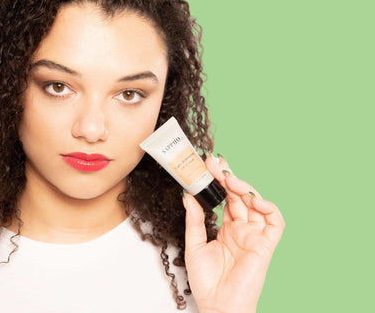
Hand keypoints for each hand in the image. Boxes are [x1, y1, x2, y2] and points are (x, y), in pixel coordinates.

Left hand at [183, 154, 284, 312]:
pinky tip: (253, 198)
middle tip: (215, 163)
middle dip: (229, 178)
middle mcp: (242, 229)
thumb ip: (194, 219)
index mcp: (227, 229)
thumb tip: (188, 195)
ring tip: (228, 178)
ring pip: (256, 204)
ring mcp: (254, 236)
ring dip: (244, 188)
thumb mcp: (194, 244)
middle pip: (240, 197)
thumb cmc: (207, 281)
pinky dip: (268, 207)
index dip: (219, 182)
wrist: (217, 305)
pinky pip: (274, 222)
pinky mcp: (265, 245)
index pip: (226, 199)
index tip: (208, 165)